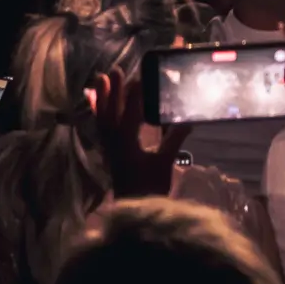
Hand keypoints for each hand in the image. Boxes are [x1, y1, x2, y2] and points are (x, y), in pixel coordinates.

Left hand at [91, 65, 187, 198]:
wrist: (135, 213)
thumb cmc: (151, 189)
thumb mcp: (165, 163)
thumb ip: (174, 139)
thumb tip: (188, 118)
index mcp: (127, 145)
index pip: (130, 113)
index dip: (136, 94)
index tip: (143, 75)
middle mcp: (114, 144)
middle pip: (110, 112)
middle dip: (114, 91)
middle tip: (116, 69)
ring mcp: (110, 149)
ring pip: (102, 118)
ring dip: (103, 99)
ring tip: (101, 78)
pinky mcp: (110, 153)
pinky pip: (101, 128)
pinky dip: (98, 113)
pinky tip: (97, 101)